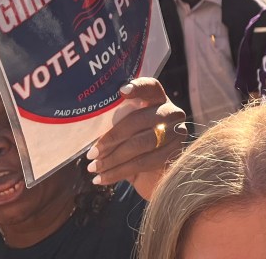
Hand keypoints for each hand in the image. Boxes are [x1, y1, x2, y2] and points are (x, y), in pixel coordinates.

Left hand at [86, 78, 184, 199]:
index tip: (121, 91)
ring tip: (93, 168)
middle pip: (139, 120)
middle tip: (91, 154)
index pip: (151, 88)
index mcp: (157, 100)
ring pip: (141, 143)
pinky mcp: (176, 154)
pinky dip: (119, 172)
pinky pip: (144, 162)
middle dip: (111, 138)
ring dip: (113, 159)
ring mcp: (177, 133)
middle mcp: (171, 112)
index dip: (138, 87)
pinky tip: (102, 179)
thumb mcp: (126, 133)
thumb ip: (116, 126)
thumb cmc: (134, 149)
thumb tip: (89, 134)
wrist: (154, 177)